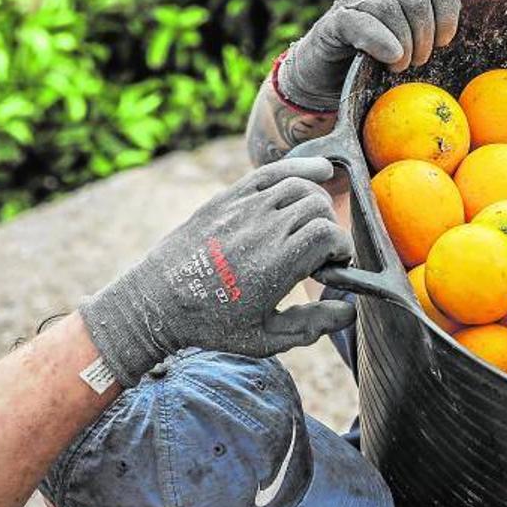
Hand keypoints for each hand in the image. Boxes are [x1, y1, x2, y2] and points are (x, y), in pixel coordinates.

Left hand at [81, 159, 355, 384]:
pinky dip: (300, 168)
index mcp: (275, 265)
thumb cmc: (212, 324)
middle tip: (319, 252)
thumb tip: (349, 311)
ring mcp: (244, 209)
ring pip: (300, 186)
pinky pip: (272, 172)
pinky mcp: (229, 198)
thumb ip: (310, 325)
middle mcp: (262, 230)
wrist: (157, 302)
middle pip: (318, 206)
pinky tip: (320, 170)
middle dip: (330, 227)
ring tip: (311, 226)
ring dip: (317, 203)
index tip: (334, 265)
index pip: (329, 234)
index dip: (341, 248)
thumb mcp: (265, 338)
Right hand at [277, 0, 459, 111]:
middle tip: (419, 62)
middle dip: (424, 38)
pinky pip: (358, 21)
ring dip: (403, 44)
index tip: (444, 43)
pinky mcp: (335, 21)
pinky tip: (391, 57)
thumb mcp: (411, 52)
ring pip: (390, 9)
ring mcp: (357, 1)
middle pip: (417, 1)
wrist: (325, 78)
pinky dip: (379, 40)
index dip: (448, 15)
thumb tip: (462, 50)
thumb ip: (433, 41)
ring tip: (399, 67)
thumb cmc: (376, 66)